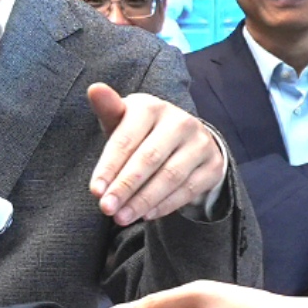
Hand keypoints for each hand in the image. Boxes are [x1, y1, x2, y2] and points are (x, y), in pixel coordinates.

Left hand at [86, 85, 227, 225]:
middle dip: (125, 187)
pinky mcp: (213, 164)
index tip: (95, 191)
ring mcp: (200, 142)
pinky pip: (188, 189)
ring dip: (143, 200)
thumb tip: (94, 88)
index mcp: (152, 107)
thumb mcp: (122, 121)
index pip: (127, 139)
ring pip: (170, 176)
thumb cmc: (141, 133)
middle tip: (107, 209)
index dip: (109, 167)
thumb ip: (107, 110)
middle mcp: (180, 121)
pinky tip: (146, 215)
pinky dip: (165, 205)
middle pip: (149, 158)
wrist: (184, 141)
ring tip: (122, 218)